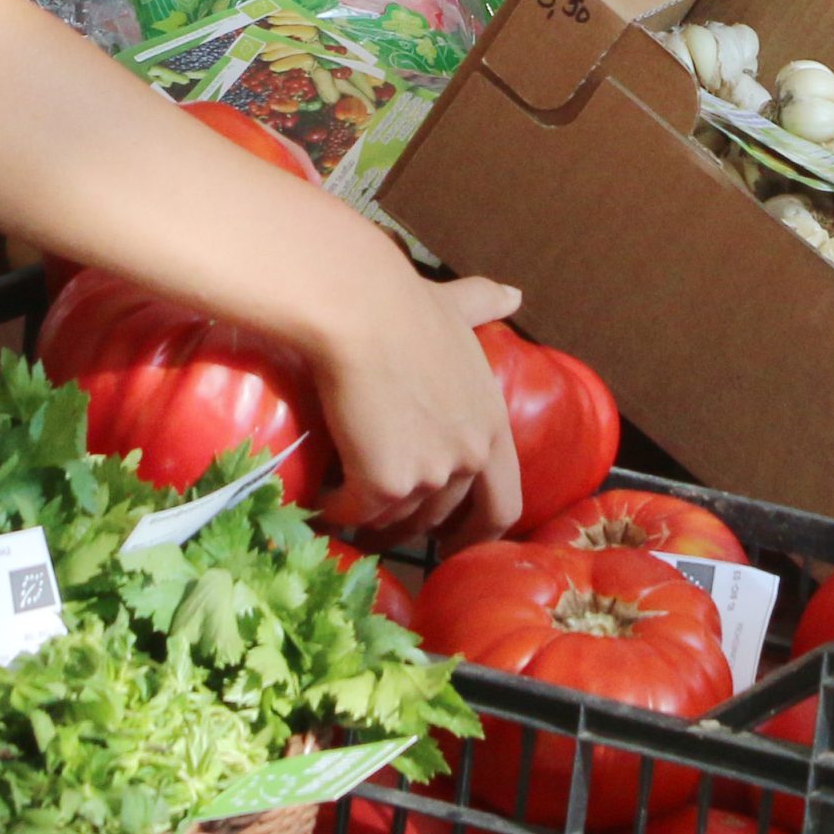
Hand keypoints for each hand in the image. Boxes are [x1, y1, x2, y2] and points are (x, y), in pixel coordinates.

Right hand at [314, 271, 522, 548]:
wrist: (357, 310)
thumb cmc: (403, 304)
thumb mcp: (456, 307)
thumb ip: (484, 305)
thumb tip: (514, 293)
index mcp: (494, 426)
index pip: (504, 505)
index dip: (479, 530)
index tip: (454, 540)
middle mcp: (469, 459)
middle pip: (445, 518)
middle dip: (416, 530)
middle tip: (386, 529)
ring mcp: (429, 476)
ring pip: (396, 519)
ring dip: (371, 521)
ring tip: (345, 512)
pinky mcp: (382, 483)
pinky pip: (355, 513)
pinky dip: (336, 512)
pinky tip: (320, 503)